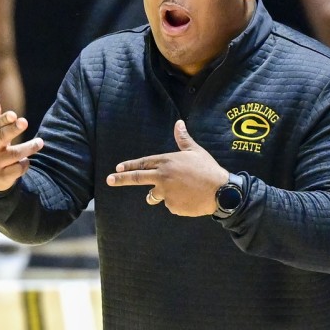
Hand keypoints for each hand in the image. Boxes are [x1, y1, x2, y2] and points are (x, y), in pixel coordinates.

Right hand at [0, 88, 42, 191]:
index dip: (4, 120)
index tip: (13, 115)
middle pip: (3, 137)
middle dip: (13, 130)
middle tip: (24, 122)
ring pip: (15, 154)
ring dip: (28, 147)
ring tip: (40, 142)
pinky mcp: (2, 176)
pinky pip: (18, 169)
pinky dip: (24, 164)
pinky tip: (26, 161)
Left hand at [106, 120, 227, 216]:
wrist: (221, 192)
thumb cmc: (208, 169)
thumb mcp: (195, 151)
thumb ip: (183, 139)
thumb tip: (179, 122)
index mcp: (167, 162)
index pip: (143, 163)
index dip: (129, 166)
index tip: (117, 168)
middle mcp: (162, 177)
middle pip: (137, 178)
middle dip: (121, 179)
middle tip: (109, 180)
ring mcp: (166, 193)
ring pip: (155, 195)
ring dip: (157, 194)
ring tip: (177, 191)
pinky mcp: (172, 206)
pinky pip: (170, 204)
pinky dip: (177, 202)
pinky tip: (190, 198)